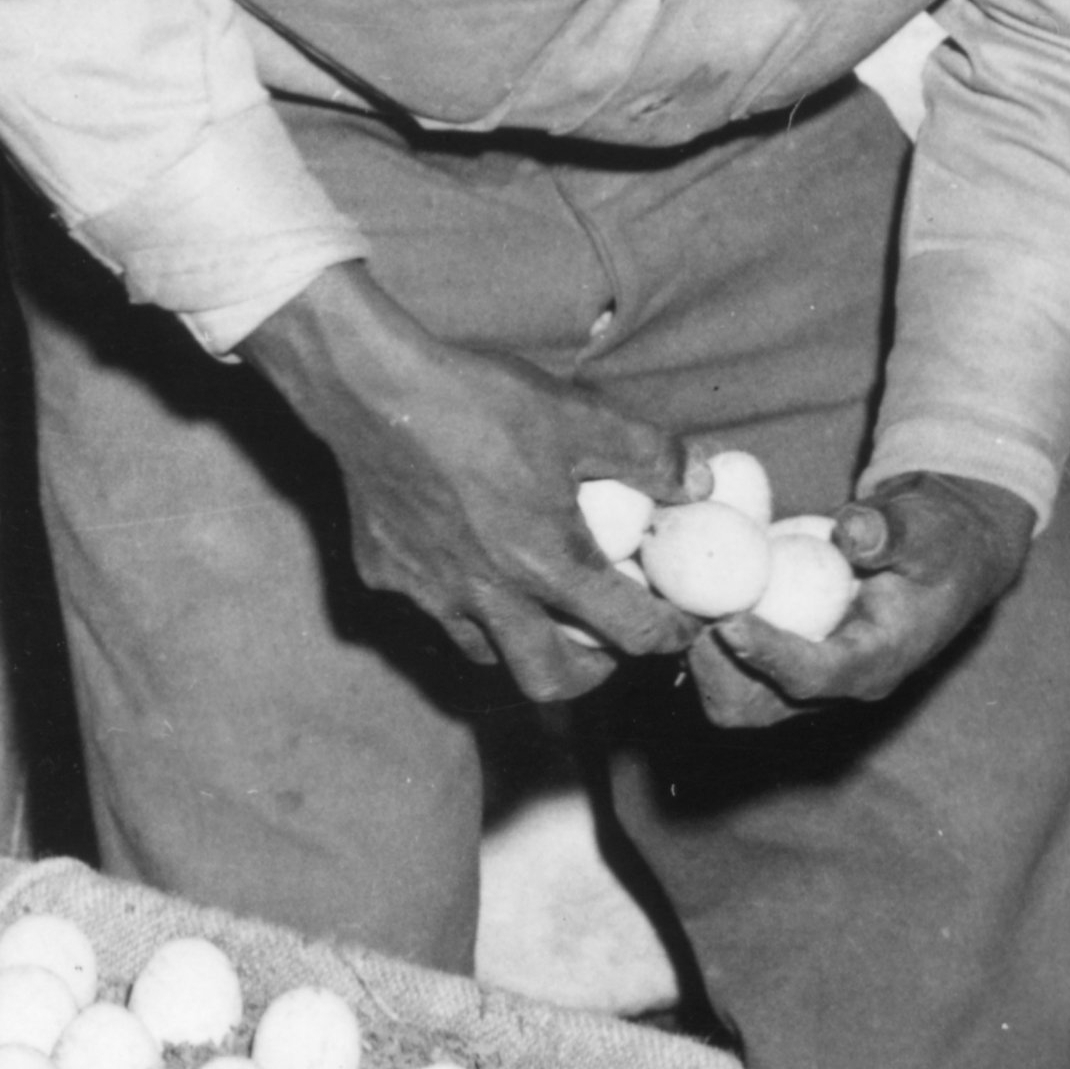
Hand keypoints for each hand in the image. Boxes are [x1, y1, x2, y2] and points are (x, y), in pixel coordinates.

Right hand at [243, 268, 690, 706]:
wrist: (370, 387)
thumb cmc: (478, 400)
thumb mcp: (579, 415)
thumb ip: (649, 454)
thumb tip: (698, 481)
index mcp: (546, 563)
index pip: (630, 632)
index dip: (669, 633)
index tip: (679, 624)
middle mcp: (489, 595)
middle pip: (549, 682)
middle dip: (590, 675)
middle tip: (604, 644)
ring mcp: (430, 593)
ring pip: (484, 654)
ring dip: (519, 643)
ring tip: (535, 607)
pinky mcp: (386, 576)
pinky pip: (428, 606)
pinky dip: (455, 599)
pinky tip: (460, 557)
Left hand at [688, 471, 1035, 725]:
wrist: (940, 557)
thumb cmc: (934, 541)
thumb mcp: (925, 529)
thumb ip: (891, 532)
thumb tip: (853, 531)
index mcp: (880, 661)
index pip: (816, 676)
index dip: (769, 656)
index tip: (729, 623)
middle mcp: (840, 685)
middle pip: (761, 707)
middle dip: (717, 667)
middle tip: (689, 611)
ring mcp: (808, 682)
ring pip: (737, 700)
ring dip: (703, 660)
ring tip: (681, 604)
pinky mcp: (785, 667)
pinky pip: (732, 676)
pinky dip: (705, 647)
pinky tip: (688, 602)